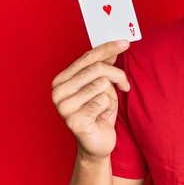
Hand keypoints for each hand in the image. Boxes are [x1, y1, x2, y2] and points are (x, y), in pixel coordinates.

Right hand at [52, 40, 130, 159]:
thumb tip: (115, 46)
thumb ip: (105, 65)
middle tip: (125, 85)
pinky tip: (101, 117)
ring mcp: (64, 107)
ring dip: (111, 96)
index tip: (125, 42)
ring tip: (104, 107)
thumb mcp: (103, 85)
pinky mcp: (74, 121)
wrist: (98, 142)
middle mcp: (58, 92)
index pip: (87, 57)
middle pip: (97, 69)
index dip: (107, 48)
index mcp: (61, 80)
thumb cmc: (99, 112)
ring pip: (102, 84)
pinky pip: (103, 101)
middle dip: (117, 76)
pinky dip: (108, 107)